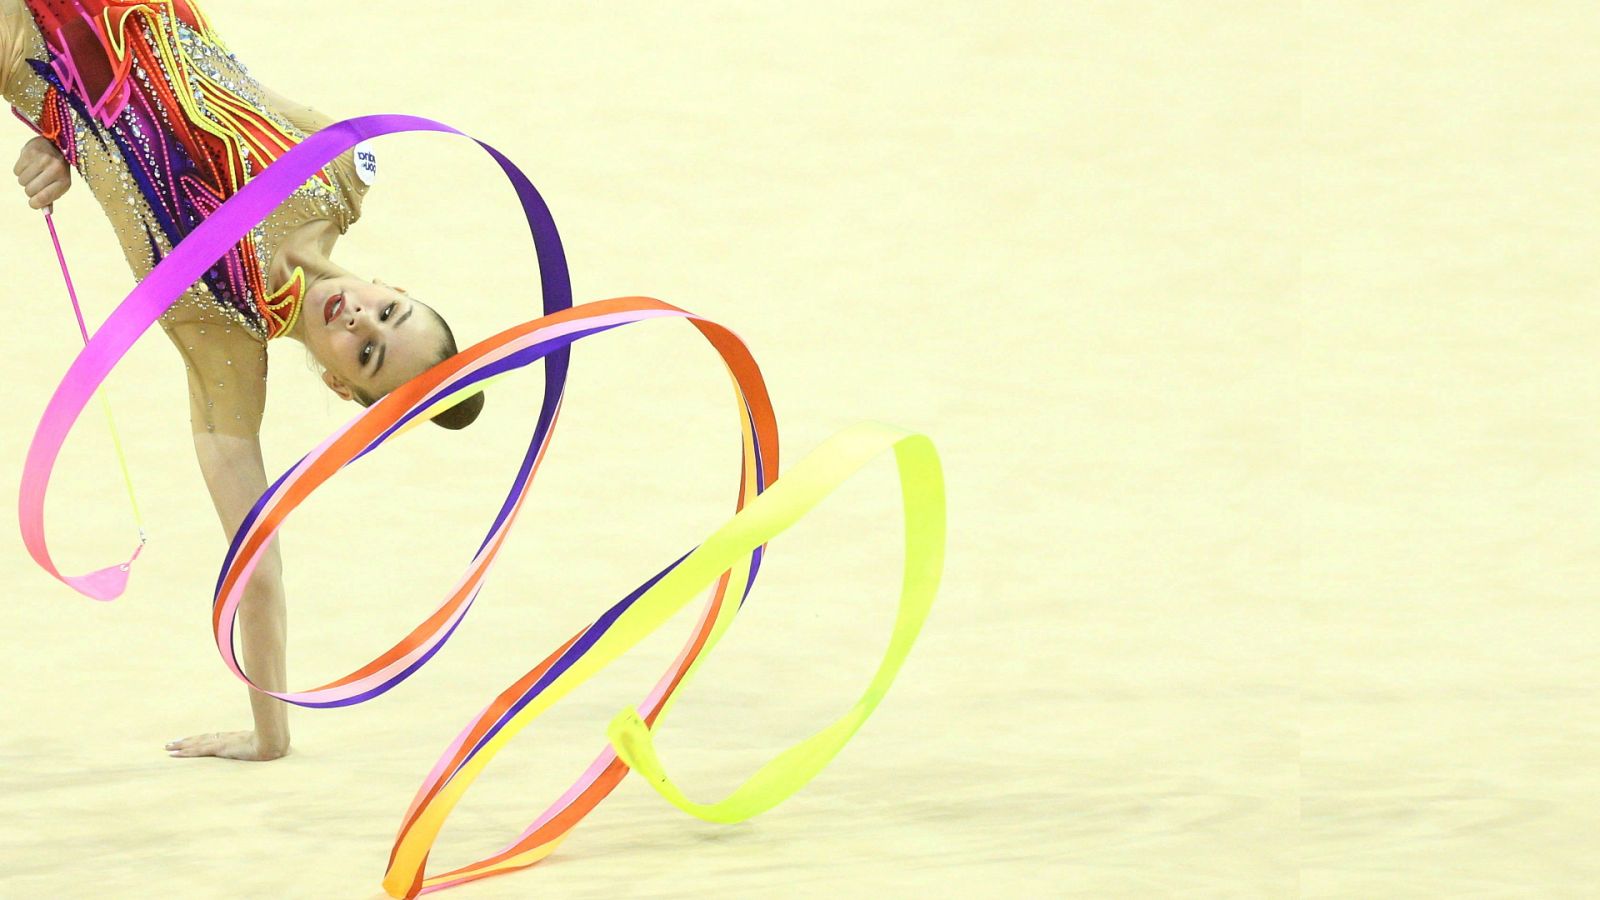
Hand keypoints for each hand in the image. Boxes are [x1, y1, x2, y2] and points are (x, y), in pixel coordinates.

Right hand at [13, 135, 69, 209]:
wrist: (56, 144)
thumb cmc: (58, 169)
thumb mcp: (60, 184)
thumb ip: (51, 198)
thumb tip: (46, 213)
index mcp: (64, 181)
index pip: (43, 198)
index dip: (35, 203)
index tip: (34, 203)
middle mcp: (55, 169)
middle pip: (30, 191)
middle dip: (30, 190)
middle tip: (36, 183)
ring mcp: (42, 159)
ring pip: (22, 181)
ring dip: (25, 180)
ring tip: (34, 172)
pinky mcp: (30, 151)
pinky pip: (16, 171)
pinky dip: (20, 170)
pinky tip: (29, 165)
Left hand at [165, 730, 289, 760]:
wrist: (273, 743)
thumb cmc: (272, 745)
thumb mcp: (265, 745)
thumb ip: (263, 745)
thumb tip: (273, 748)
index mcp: (234, 738)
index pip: (212, 738)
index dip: (199, 740)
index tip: (188, 741)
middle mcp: (225, 739)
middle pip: (201, 739)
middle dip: (185, 742)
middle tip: (170, 744)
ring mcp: (221, 743)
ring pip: (196, 744)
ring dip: (181, 746)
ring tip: (167, 748)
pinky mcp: (220, 749)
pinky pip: (199, 751)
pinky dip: (186, 752)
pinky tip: (176, 754)